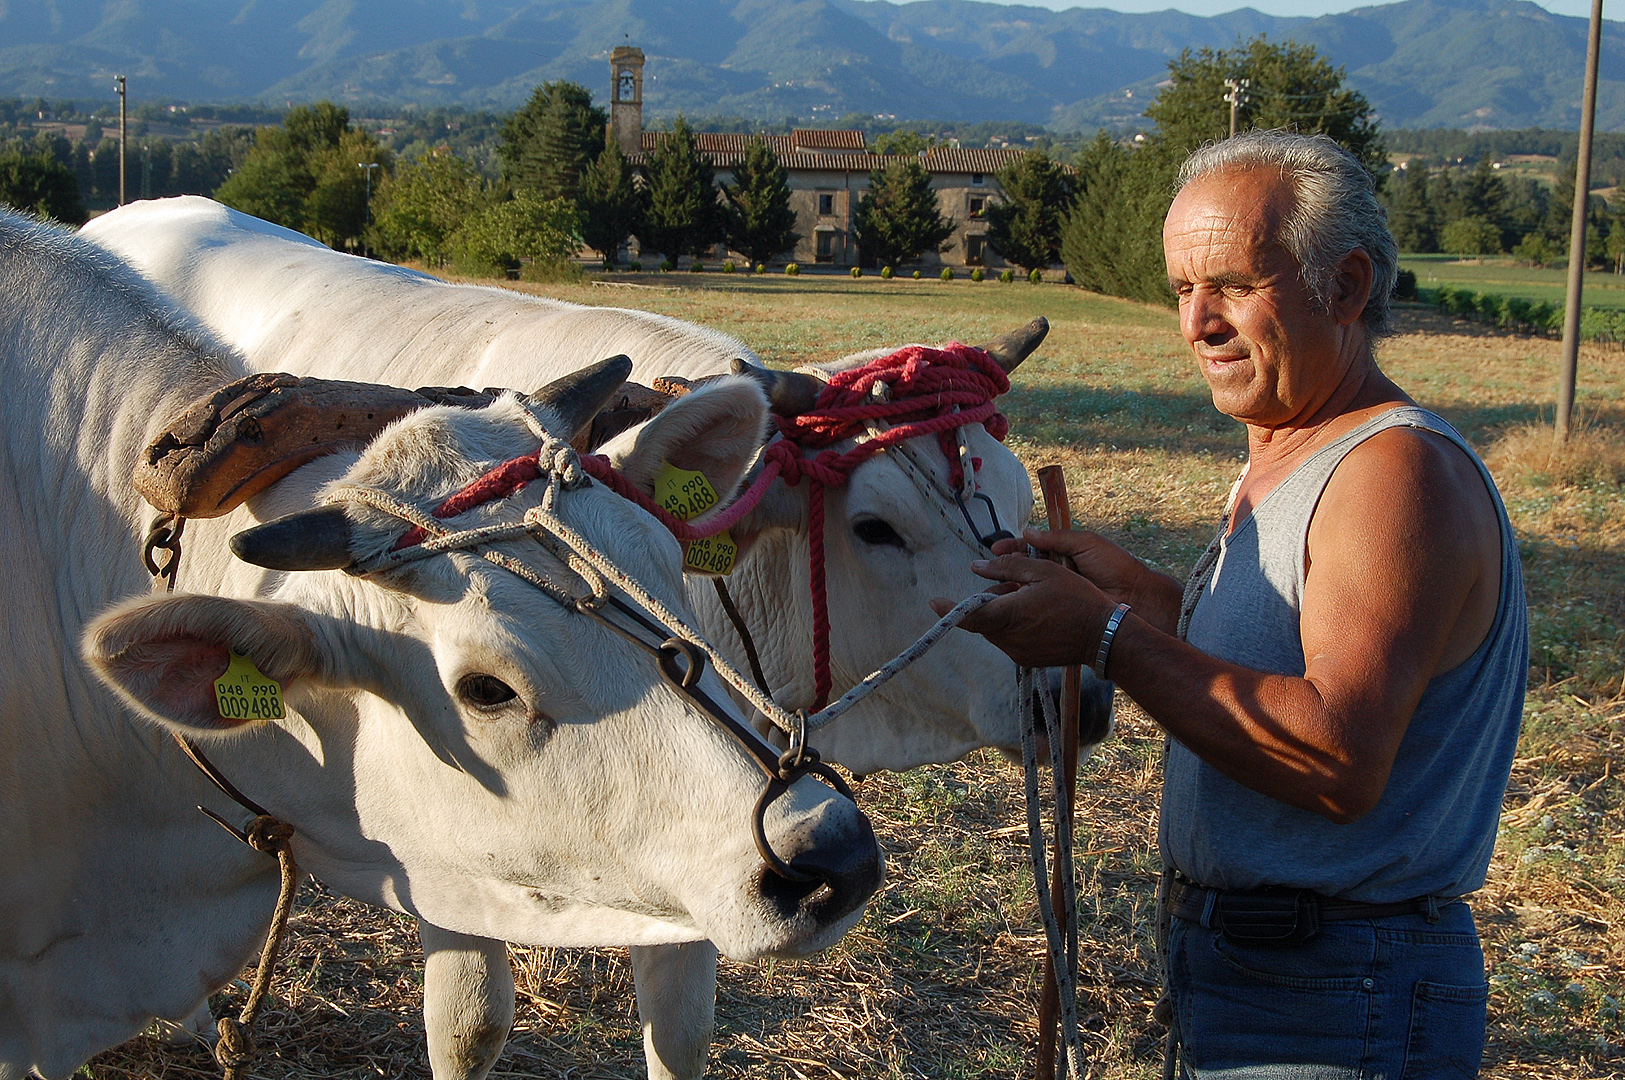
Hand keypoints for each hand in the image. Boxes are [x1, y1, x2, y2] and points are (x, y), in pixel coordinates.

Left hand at [929, 550, 1114, 668]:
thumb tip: (976, 567)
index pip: (970, 616)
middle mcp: (1009, 639)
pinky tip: (1039, 616)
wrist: (1103, 636)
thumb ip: (1006, 567)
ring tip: (1032, 599)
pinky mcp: (1027, 660)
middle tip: (1015, 585)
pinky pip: (1010, 639)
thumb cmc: (1076, 598)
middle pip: (984, 618)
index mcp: (1010, 615)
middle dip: (991, 600)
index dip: (949, 609)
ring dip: (1004, 613)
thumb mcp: (1043, 571)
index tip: (933, 602)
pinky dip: (1015, 625)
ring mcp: (1018, 653)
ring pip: (996, 629)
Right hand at [996, 528, 1182, 634]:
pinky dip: (1022, 607)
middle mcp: (1058, 572)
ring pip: (1027, 590)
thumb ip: (1057, 538)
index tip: (995, 549)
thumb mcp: (1086, 543)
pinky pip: (1037, 608)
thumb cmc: (1116, 567)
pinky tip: (1008, 607)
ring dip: (1009, 590)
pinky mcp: (1061, 612)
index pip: (1032, 548)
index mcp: (1064, 553)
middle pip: (1025, 569)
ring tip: (992, 591)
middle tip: (985, 572)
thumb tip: (1028, 533)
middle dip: (1005, 570)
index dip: (1013, 548)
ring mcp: (1059, 593)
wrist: (1137, 597)